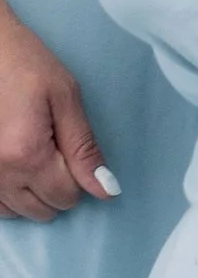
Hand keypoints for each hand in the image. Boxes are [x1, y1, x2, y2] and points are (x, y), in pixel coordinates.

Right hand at [0, 7, 116, 221]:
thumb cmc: (26, 65)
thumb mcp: (66, 98)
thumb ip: (84, 148)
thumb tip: (106, 189)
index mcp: (26, 155)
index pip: (67, 196)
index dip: (79, 175)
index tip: (72, 147)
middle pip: (43, 210)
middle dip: (58, 186)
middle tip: (55, 147)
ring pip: (19, 212)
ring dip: (33, 192)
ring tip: (35, 153)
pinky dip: (12, 194)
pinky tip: (19, 167)